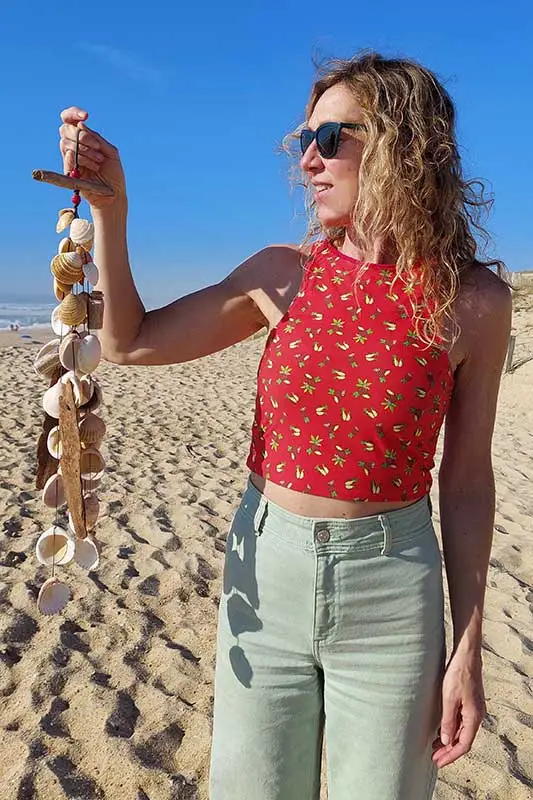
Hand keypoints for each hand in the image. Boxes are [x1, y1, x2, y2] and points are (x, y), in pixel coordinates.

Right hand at [59, 107, 125, 209]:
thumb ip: (97, 138)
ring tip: (99, 162)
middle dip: (83, 136)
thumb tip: (80, 124)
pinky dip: (82, 159)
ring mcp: (70, 157)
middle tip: (97, 147)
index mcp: (84, 138)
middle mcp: (74, 145)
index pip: (69, 119)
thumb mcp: (111, 152)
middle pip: (65, 129)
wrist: (113, 194)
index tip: (86, 116)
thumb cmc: (113, 174)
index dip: (73, 113)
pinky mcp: (68, 169)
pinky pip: (69, 156)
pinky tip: (94, 167)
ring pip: (67, 143)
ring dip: (85, 150)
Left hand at [432, 649, 485, 767]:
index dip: (451, 755)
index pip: (464, 744)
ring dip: (450, 740)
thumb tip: (446, 740)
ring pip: (463, 731)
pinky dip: (453, 729)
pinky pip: (462, 722)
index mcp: (474, 717)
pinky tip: (443, 729)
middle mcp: (477, 715)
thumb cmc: (458, 673)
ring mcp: (475, 708)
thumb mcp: (449, 698)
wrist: (466, 655)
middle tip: (434, 757)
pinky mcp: (470, 701)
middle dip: (449, 750)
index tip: (438, 761)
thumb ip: (448, 720)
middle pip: (464, 740)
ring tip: (436, 746)